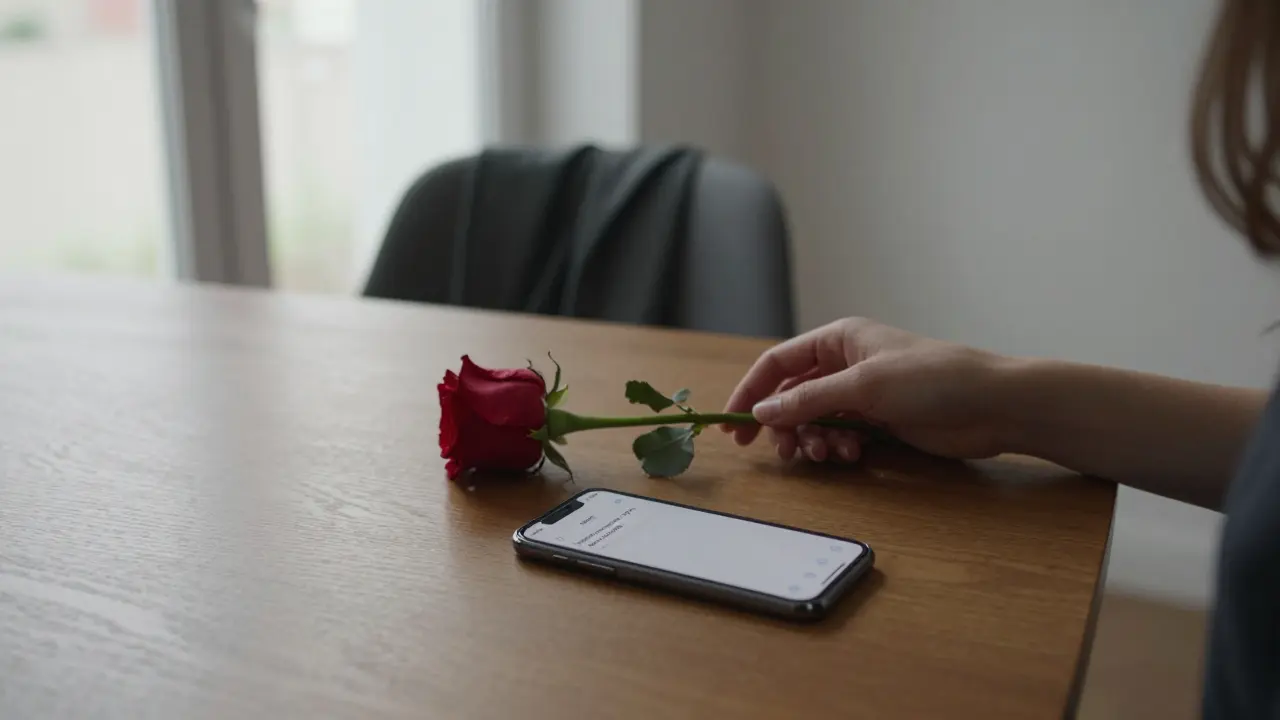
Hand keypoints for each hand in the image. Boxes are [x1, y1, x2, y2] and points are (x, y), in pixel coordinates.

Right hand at [721, 318, 1014, 462]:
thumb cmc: (934, 379)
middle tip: (783, 452)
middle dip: (784, 425)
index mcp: (838, 339)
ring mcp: (862, 395)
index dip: (750, 391)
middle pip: (791, 396)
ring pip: (814, 421)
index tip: (732, 424)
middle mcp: (845, 364)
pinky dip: (838, 448)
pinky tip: (853, 456)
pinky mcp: (879, 422)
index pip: (777, 363)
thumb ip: (809, 400)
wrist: (993, 406)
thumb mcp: (864, 386)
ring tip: (828, 455)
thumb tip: (762, 411)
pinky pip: (840, 436)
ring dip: (813, 440)